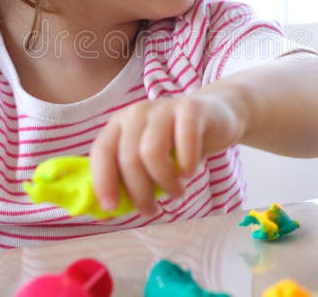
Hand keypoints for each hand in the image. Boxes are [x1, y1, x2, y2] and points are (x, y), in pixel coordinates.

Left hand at [90, 93, 245, 216]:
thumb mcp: (149, 159)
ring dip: (164, 182)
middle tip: (152, 209)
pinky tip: (189, 173)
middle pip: (129, 158)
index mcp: (120, 124)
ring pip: (152, 152)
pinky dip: (187, 163)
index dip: (103, 180)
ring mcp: (164, 108)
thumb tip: (111, 209)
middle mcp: (137, 113)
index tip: (111, 206)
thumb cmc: (177, 145)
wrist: (216, 115)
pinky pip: (185, 139)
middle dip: (139, 192)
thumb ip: (130, 178)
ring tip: (176, 192)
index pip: (102, 150)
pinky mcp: (191, 109)